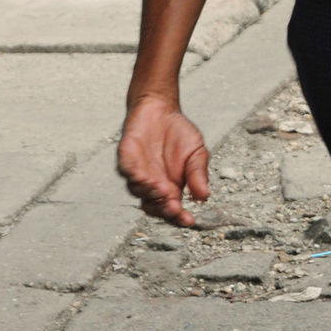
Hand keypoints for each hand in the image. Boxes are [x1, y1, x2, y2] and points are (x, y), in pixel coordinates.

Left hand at [117, 96, 209, 226]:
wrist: (161, 110)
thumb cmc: (179, 134)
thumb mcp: (197, 153)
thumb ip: (198, 174)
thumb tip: (204, 197)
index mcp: (171, 188)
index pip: (173, 209)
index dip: (179, 217)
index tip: (190, 220)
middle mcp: (152, 184)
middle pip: (154, 207)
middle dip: (163, 209)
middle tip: (174, 207)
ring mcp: (137, 173)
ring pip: (138, 191)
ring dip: (150, 193)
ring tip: (163, 190)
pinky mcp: (126, 158)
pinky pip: (127, 170)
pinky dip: (134, 176)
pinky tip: (145, 177)